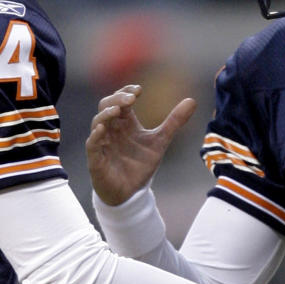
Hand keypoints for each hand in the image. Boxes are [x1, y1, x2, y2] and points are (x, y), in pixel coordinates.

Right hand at [86, 84, 197, 205]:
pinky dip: (96, 135)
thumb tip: (192, 100)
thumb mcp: (161, 141)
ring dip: (106, 114)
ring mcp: (102, 143)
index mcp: (124, 123)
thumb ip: (174, 121)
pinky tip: (102, 129)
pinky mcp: (96, 159)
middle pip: (106, 105)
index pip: (120, 100)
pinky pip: (92, 144)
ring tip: (118, 109)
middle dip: (117, 99)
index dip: (126, 92)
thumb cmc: (141, 164)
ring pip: (97, 121)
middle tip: (131, 98)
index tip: (139, 90)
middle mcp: (111, 129)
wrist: (132, 193)